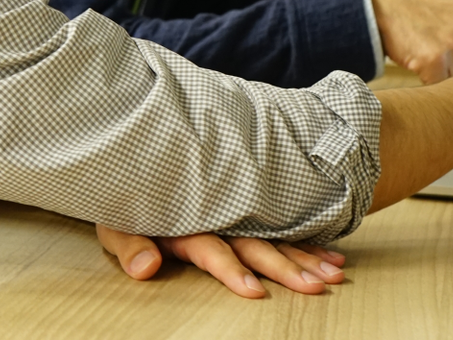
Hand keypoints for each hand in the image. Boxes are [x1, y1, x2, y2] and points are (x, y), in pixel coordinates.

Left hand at [96, 224, 345, 297]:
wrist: (143, 159)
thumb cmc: (127, 203)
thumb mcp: (117, 224)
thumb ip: (130, 246)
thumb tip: (147, 267)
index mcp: (188, 221)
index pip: (212, 248)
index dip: (231, 270)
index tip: (254, 293)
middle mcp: (219, 216)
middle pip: (256, 244)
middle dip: (287, 266)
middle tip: (317, 286)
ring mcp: (237, 214)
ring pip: (277, 236)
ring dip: (306, 255)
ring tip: (335, 274)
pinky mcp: (247, 213)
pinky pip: (283, 228)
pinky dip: (308, 242)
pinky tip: (333, 256)